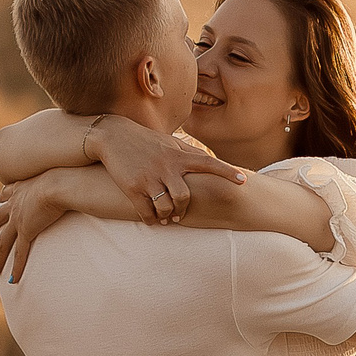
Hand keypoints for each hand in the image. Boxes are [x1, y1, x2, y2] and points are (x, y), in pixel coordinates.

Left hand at [0, 176, 69, 282]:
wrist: (58, 183)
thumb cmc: (65, 177)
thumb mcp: (59, 176)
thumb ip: (61, 179)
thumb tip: (76, 178)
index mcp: (22, 189)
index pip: (7, 194)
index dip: (1, 198)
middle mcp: (15, 204)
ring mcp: (18, 219)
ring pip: (4, 242)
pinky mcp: (27, 231)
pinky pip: (19, 253)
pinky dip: (16, 267)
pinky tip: (12, 280)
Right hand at [90, 115, 252, 224]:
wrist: (112, 135)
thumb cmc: (146, 141)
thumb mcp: (169, 143)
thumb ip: (189, 154)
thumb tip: (210, 163)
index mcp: (178, 155)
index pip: (208, 163)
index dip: (227, 172)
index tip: (243, 181)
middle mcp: (166, 166)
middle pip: (185, 197)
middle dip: (183, 209)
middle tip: (180, 213)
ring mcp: (149, 177)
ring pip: (166, 207)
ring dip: (168, 216)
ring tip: (167, 217)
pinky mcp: (132, 187)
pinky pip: (146, 212)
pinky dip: (151, 219)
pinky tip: (152, 219)